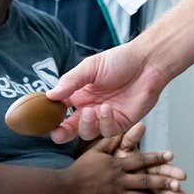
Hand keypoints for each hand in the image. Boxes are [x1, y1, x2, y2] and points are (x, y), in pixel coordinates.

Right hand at [47, 41, 169, 142]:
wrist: (148, 63)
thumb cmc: (121, 60)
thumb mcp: (91, 67)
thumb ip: (71, 81)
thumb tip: (50, 95)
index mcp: (80, 94)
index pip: (61, 109)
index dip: (52, 117)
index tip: (46, 119)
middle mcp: (90, 107)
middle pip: (71, 128)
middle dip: (63, 133)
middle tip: (58, 133)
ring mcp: (105, 117)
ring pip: (88, 132)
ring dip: (86, 125)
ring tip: (90, 111)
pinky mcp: (121, 123)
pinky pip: (107, 131)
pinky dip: (104, 122)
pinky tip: (107, 109)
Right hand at [68, 132, 189, 193]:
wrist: (66, 190)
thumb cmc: (81, 168)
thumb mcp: (96, 150)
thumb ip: (111, 140)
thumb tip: (124, 128)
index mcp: (117, 165)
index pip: (140, 160)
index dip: (156, 158)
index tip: (171, 156)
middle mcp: (120, 180)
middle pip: (146, 181)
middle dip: (165, 182)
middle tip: (180, 184)